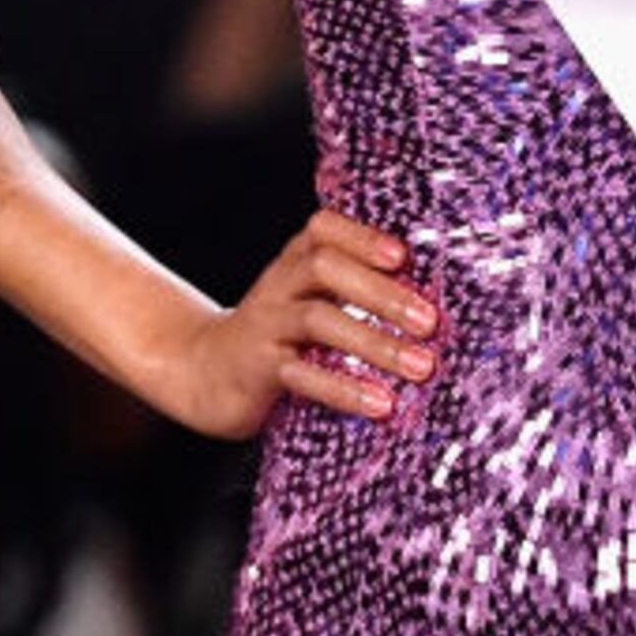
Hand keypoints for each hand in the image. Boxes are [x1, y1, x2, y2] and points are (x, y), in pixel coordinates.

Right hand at [147, 211, 438, 438]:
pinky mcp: (258, 369)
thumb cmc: (277, 338)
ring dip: (374, 342)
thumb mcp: (308, 303)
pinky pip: (301, 374)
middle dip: (381, 291)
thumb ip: (354, 294)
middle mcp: (278, 286)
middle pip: (324, 267)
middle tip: (430, 322)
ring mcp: (265, 326)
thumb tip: (435, 305)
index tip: (404, 256)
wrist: (201, 372)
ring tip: (421, 367)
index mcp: (294, 264)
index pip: (323, 230)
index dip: (362, 237)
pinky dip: (344, 388)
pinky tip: (380, 404)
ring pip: (317, 319)